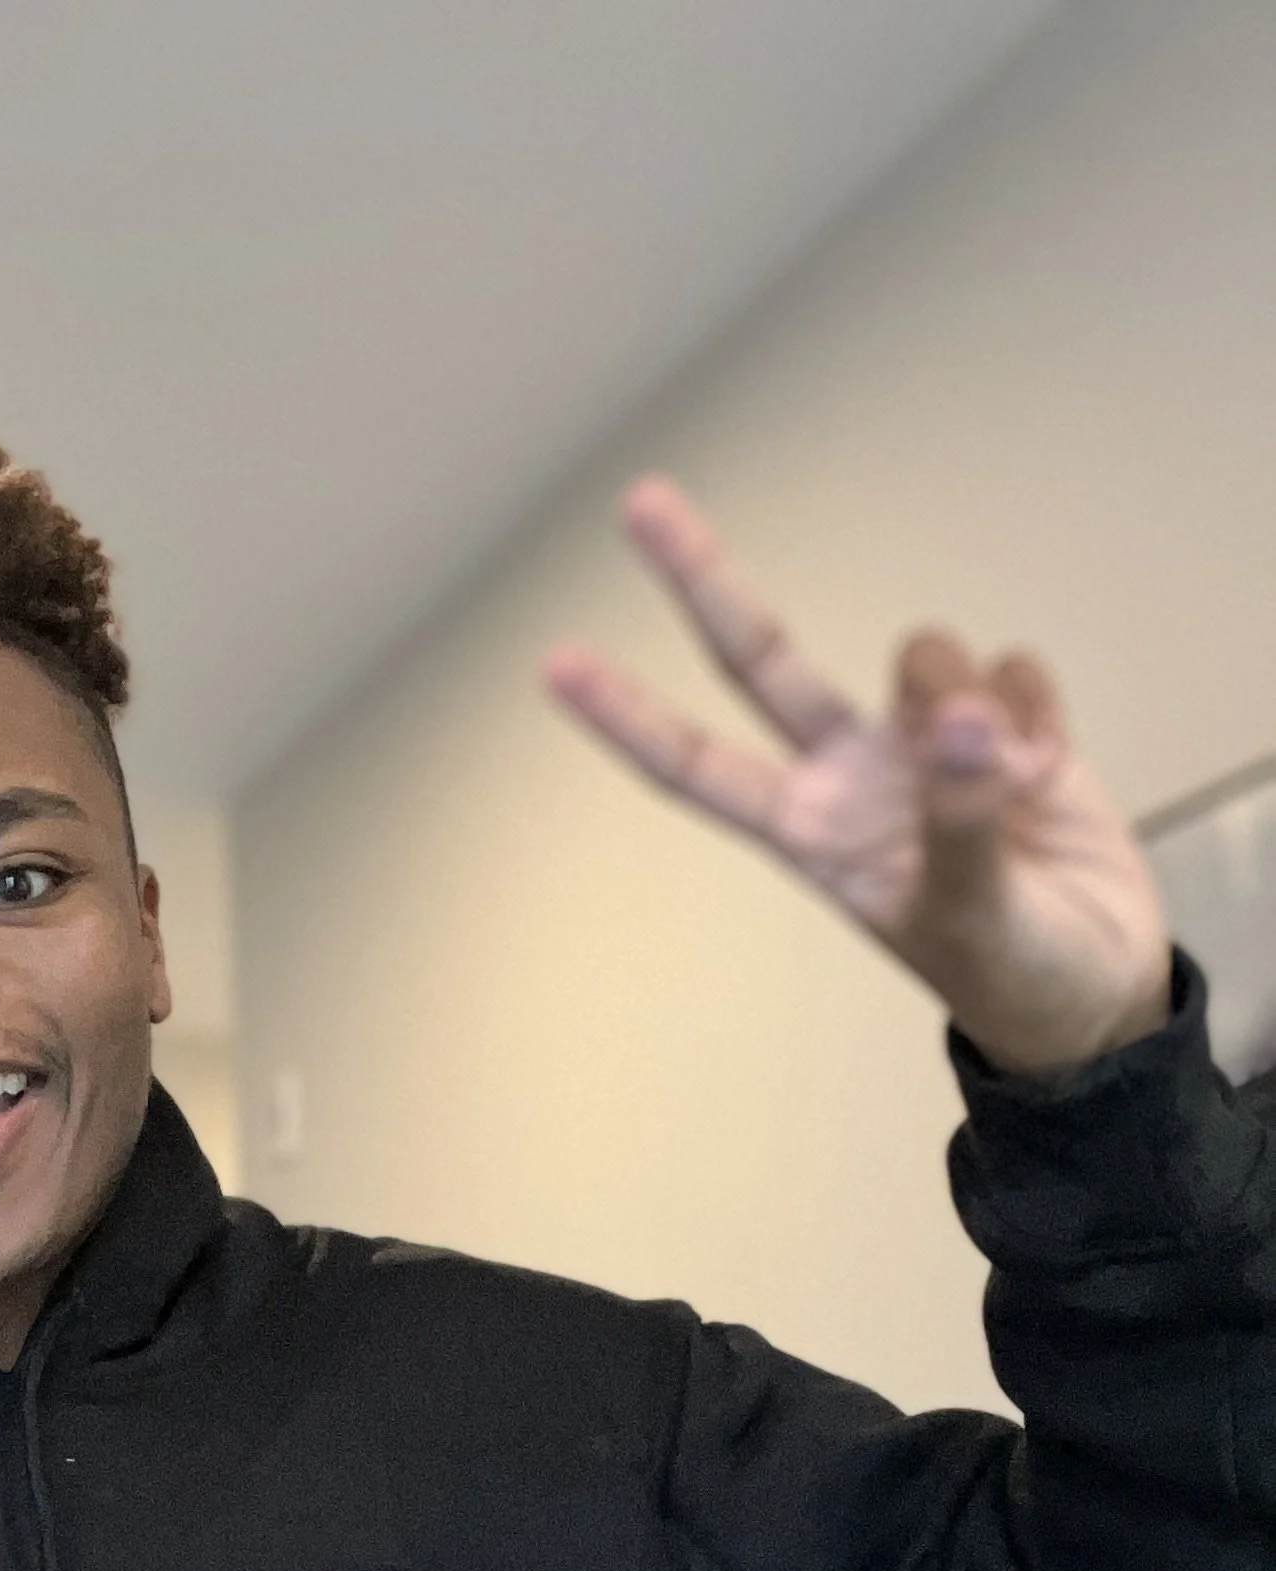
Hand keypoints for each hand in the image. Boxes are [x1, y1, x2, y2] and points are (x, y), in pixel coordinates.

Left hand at [544, 479, 1171, 1076]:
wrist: (1098, 986)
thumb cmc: (1010, 973)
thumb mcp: (972, 920)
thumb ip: (960, 819)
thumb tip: (962, 719)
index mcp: (811, 832)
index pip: (699, 768)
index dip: (629, 718)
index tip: (555, 665)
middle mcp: (850, 773)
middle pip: (762, 659)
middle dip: (705, 580)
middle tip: (638, 501)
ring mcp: (922, 741)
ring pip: (920, 656)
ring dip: (965, 697)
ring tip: (1011, 786)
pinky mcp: (1003, 718)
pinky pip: (1009, 668)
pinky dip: (1035, 710)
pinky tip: (1046, 772)